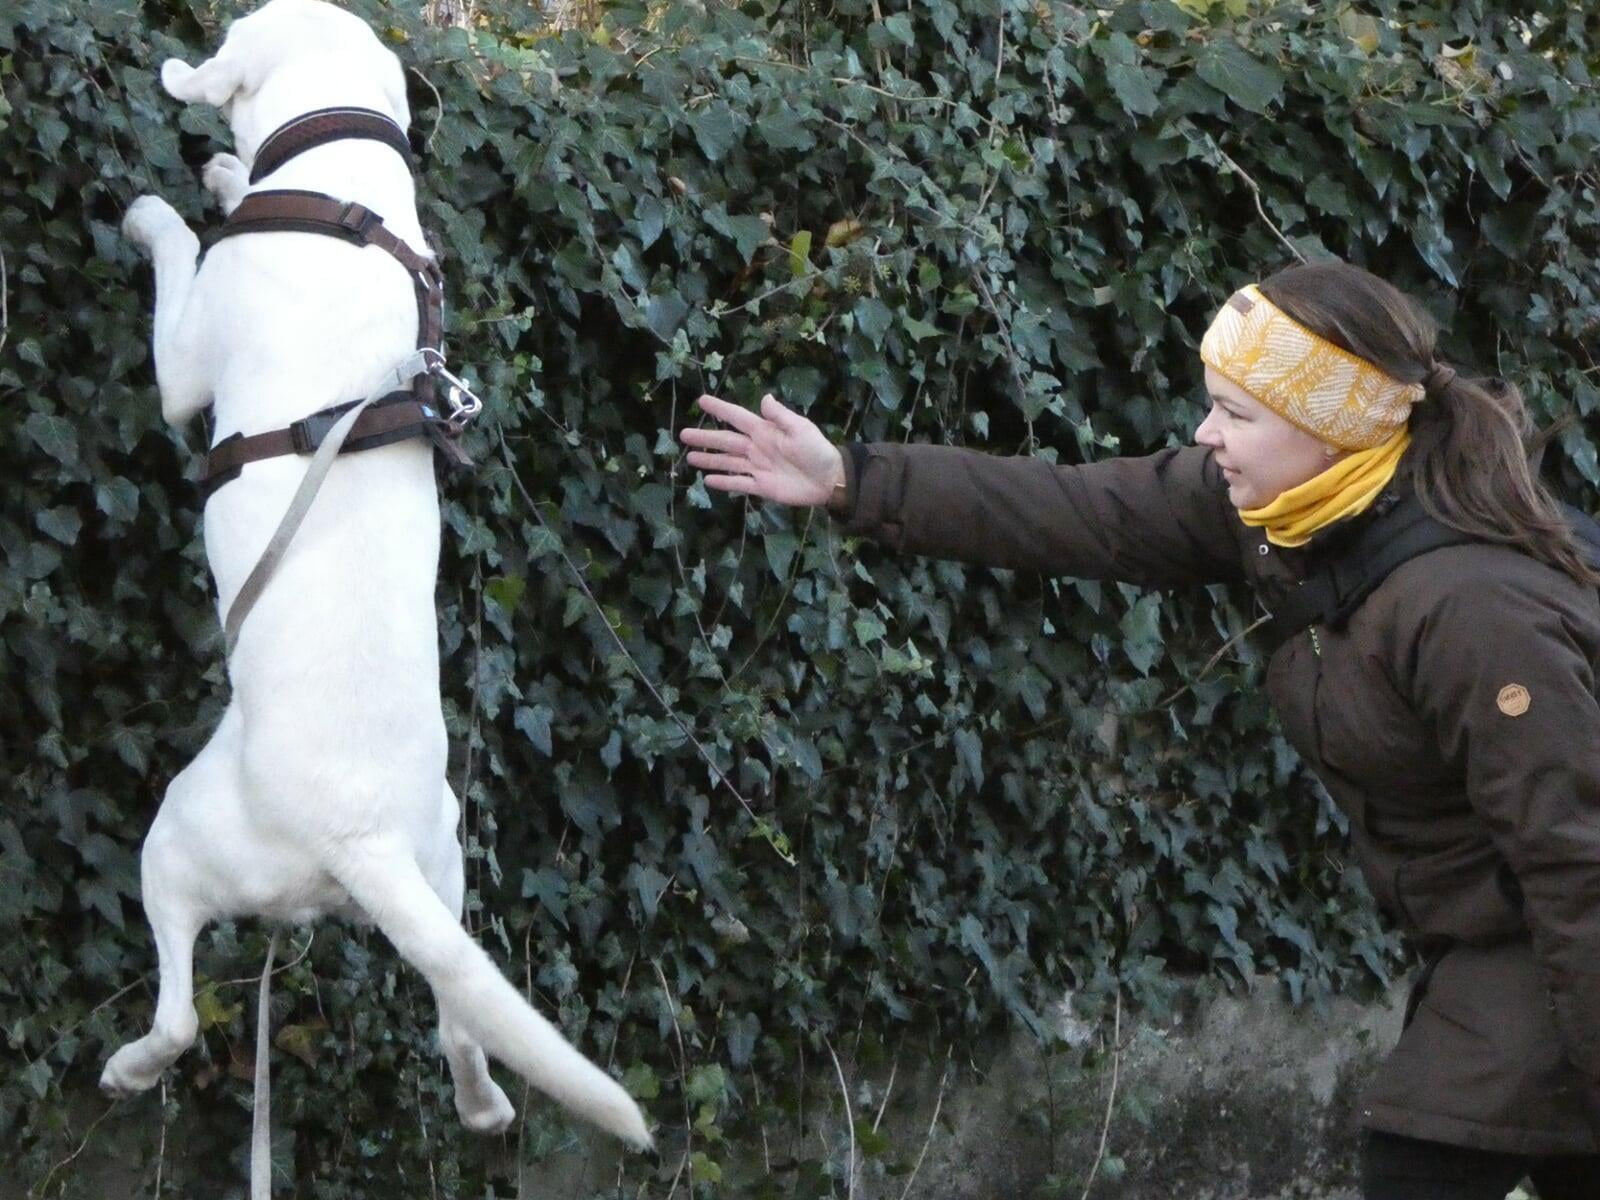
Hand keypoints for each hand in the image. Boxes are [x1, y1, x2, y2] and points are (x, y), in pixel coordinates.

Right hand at [680, 393, 844, 507]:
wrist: (828, 478)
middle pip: (725, 441)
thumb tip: (764, 398)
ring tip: (689, 457)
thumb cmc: (816, 449)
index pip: (736, 417)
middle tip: (683, 434)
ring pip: (727, 462)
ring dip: (709, 460)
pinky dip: (723, 482)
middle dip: (705, 438)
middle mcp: (756, 448)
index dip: (720, 409)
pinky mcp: (761, 486)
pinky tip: (707, 481)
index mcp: (764, 431)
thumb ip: (780, 416)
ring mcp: (757, 467)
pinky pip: (738, 483)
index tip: (702, 400)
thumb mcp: (800, 428)